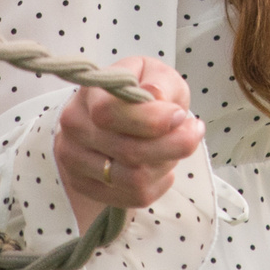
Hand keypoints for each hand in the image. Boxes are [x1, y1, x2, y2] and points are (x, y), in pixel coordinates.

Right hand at [54, 56, 203, 221]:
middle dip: (173, 145)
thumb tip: (156, 96)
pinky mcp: (87, 186)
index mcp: (89, 93)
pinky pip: (134, 197)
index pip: (110, 113)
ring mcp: (76, 161)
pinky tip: (161, 165)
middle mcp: (75, 128)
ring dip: (167, 164)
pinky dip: (159, 183)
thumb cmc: (138, 90)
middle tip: (194, 131)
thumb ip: (158, 81)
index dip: (151, 119)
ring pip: (134, 179)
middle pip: (129, 152)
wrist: (113, 117)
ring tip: (176, 147)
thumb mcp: (153, 72)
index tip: (181, 114)